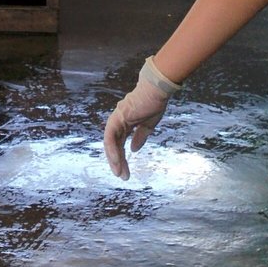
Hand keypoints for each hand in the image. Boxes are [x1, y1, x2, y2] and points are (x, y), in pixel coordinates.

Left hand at [103, 56, 181, 179]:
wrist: (157, 90)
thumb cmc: (155, 103)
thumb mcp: (148, 125)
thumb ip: (140, 137)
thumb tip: (134, 150)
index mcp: (125, 123)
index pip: (120, 144)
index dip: (122, 158)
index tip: (126, 171)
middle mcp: (118, 122)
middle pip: (114, 145)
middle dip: (117, 162)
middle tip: (122, 176)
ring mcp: (116, 119)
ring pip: (110, 143)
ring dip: (114, 159)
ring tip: (119, 173)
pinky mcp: (117, 118)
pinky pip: (111, 137)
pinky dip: (113, 149)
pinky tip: (117, 160)